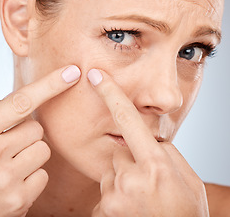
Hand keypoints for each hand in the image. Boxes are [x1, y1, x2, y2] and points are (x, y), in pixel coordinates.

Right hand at [0, 65, 80, 216]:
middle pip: (36, 128)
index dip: (49, 85)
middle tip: (8, 147)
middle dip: (28, 134)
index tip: (72, 72)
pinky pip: (43, 175)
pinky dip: (32, 176)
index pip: (20, 102)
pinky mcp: (19, 199)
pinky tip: (14, 182)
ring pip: (43, 150)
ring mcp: (5, 179)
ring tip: (10, 165)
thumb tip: (27, 98)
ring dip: (31, 154)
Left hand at [88, 69, 208, 216]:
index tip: (95, 76)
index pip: (128, 120)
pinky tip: (130, 209)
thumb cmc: (185, 211)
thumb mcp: (184, 177)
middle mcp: (131, 178)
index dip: (110, 95)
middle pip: (117, 153)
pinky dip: (114, 198)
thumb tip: (146, 138)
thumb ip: (164, 152)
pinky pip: (104, 193)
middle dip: (128, 161)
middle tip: (146, 181)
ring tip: (139, 198)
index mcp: (155, 165)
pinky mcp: (102, 211)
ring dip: (121, 181)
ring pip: (109, 174)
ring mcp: (114, 197)